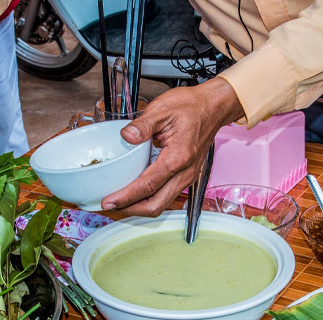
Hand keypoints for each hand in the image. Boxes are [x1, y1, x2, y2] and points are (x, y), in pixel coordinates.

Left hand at [101, 77, 244, 216]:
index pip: (148, 186)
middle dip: (131, 209)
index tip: (108, 202)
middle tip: (109, 205)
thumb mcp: (162, 108)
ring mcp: (187, 176)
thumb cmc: (192, 106)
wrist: (214, 106)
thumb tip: (126, 136)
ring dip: (139, 206)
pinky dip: (148, 198)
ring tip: (119, 201)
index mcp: (178, 158)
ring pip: (161, 203)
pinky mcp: (186, 176)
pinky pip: (166, 195)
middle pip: (156, 205)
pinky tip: (134, 192)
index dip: (126, 197)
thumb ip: (142, 124)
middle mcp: (185, 172)